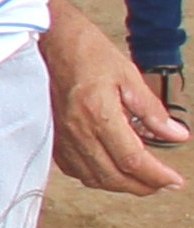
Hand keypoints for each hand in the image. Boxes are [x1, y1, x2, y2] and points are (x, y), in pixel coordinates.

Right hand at [42, 0, 184, 193]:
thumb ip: (152, 111)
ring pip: (93, 178)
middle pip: (113, 176)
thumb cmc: (87, 52)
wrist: (51, 41)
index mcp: (99, 115)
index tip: (175, 181)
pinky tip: (108, 169)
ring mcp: (63, 136)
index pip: (133, 160)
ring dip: (119, 185)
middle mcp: (78, 131)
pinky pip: (74, 169)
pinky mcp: (53, 136)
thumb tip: (176, 134)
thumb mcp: (130, 76)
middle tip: (163, 184)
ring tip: (140, 181)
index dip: (157, 176)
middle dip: (142, 187)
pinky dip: (95, 177)